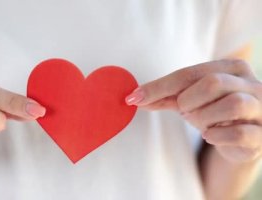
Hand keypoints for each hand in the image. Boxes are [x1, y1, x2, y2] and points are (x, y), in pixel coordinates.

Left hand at [126, 59, 261, 162]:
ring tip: (201, 123)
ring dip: (205, 117)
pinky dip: (217, 135)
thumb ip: (165, 96)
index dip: (159, 86)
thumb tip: (134, 97)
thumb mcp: (189, 100)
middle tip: (185, 111)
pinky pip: (239, 133)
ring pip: (232, 104)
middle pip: (213, 83)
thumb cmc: (213, 113)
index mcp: (232, 68)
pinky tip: (210, 135)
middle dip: (189, 101)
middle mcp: (252, 83)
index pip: (190, 73)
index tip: (134, 98)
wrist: (241, 140)